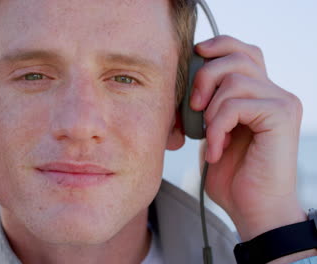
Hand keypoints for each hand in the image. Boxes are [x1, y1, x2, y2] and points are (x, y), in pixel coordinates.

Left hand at [191, 36, 305, 241]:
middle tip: (194, 108)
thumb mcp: (212, 131)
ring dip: (211, 111)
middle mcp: (275, 93)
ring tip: (210, 138)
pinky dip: (217, 127)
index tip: (195, 56)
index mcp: (260, 93)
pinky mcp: (281, 116)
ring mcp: (281, 103)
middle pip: (238, 57)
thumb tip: (186, 81)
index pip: (243, 51)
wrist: (252, 208)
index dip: (218, 46)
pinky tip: (216, 150)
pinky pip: (236, 105)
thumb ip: (207, 104)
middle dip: (205, 77)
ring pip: (235, 79)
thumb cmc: (231, 173)